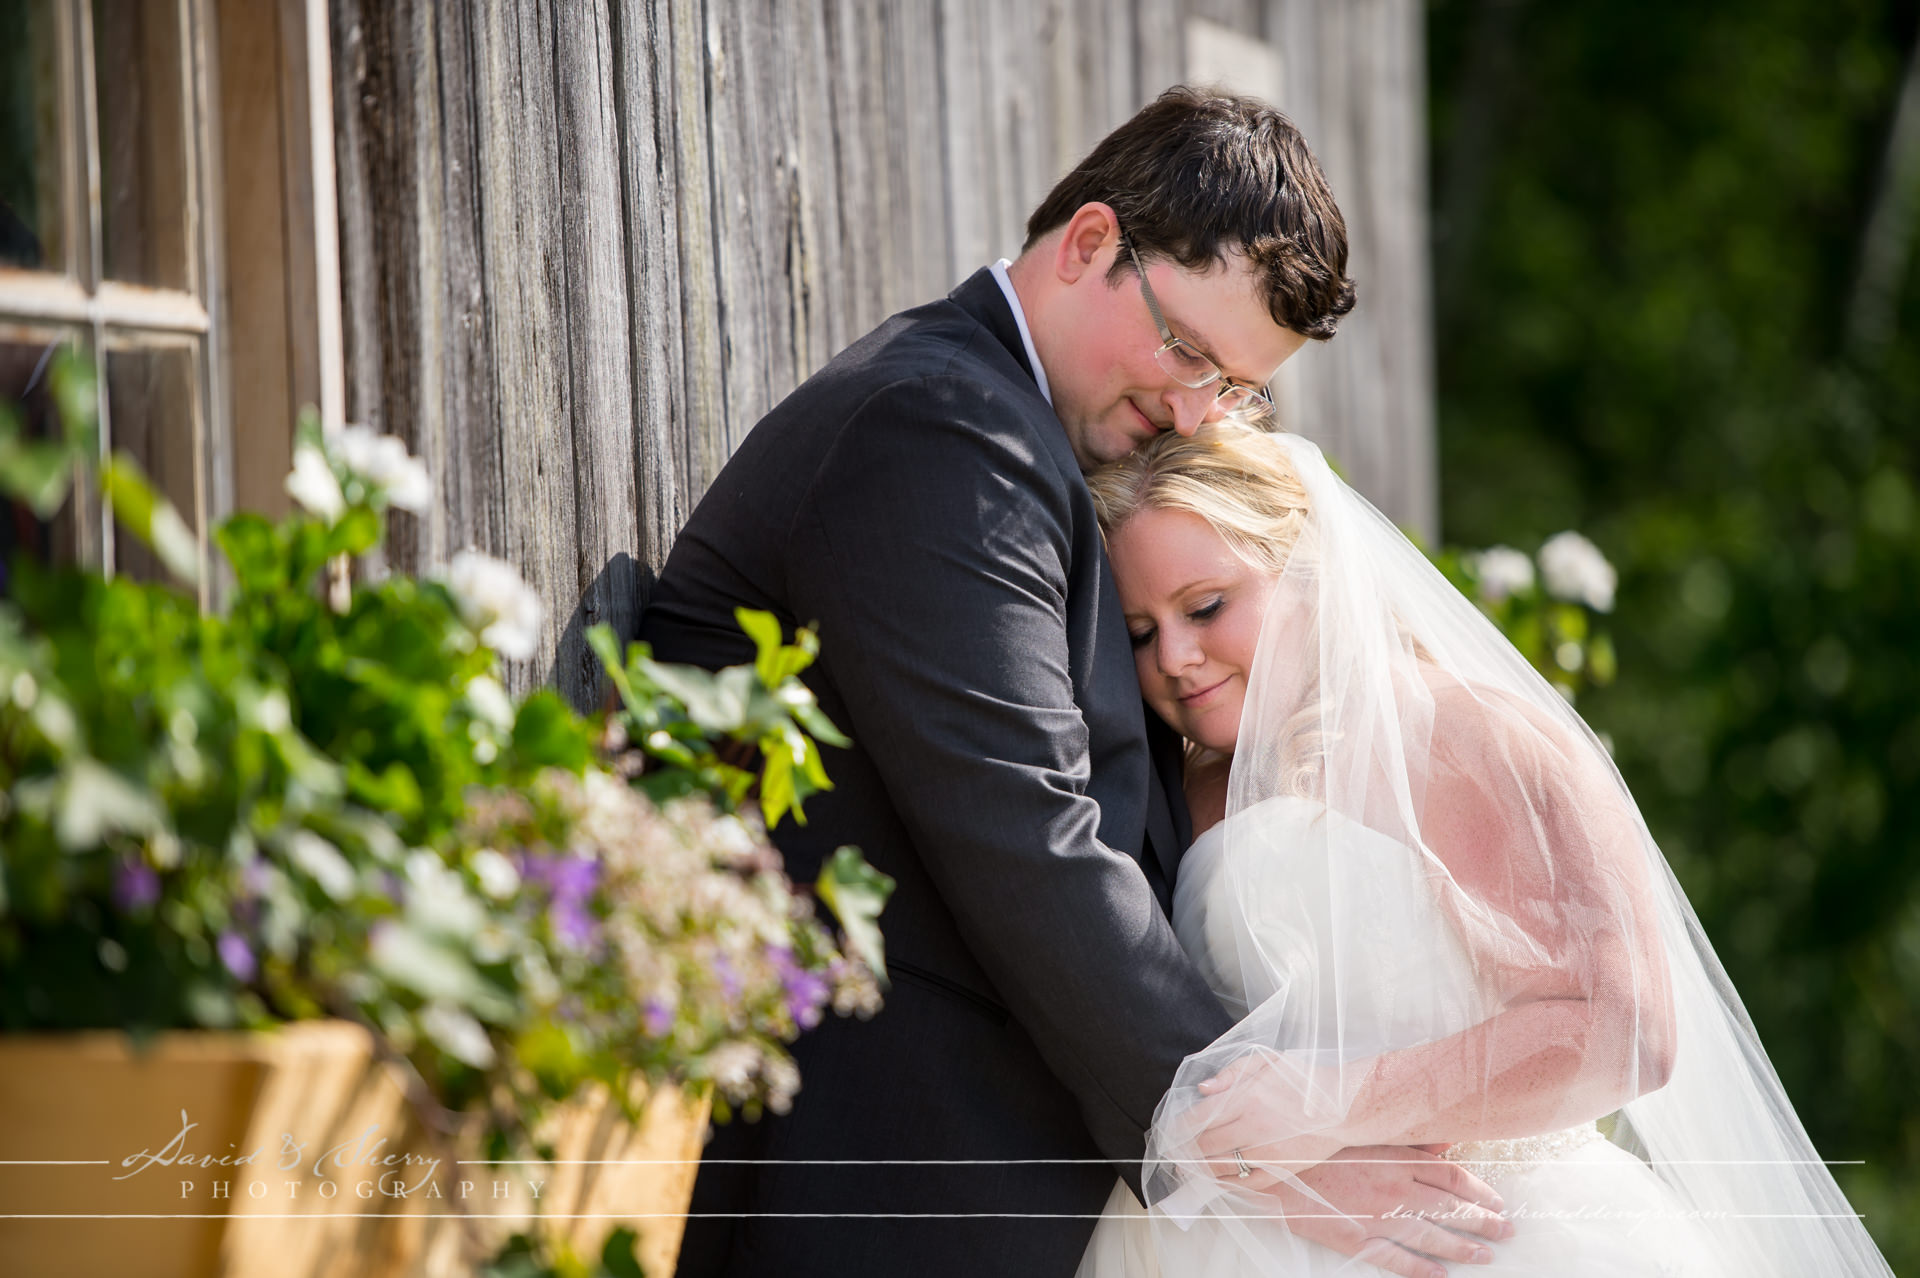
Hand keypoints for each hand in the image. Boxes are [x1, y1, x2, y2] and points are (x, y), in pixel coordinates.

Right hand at [1277, 1146, 1512, 1277]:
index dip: (1479, 1190)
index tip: (1498, 1202)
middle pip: (1450, 1207)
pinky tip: (1440, 1277)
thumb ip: (1407, 1140)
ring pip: (1430, 1236)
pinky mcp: (1354, 1239)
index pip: (1451, 1175)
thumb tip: (1446, 1142)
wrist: (1271, 1164)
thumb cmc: (1316, 1145)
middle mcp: (1392, 1187)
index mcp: (1395, 1157)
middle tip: (1507, 1233)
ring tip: (1484, 1257)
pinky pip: (1395, 1259)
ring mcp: (1375, 1215)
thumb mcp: (1363, 1133)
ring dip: (1461, 1248)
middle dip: (1482, 1222)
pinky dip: (1420, 1270)